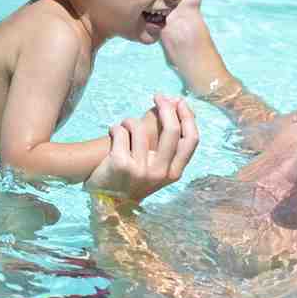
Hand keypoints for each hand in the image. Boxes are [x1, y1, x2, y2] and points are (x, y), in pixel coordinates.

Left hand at [84, 95, 198, 200]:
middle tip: (158, 96)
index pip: (191, 140)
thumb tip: (178, 101)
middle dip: (166, 108)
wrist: (105, 201)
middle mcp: (160, 173)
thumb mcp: (156, 164)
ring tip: (124, 125)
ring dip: (130, 120)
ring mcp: (140, 170)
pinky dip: (115, 128)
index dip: (187, 117)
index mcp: (173, 173)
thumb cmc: (133, 177)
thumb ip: (167, 137)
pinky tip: (113, 133)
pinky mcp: (120, 164)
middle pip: (172, 131)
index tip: (179, 102)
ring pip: (140, 127)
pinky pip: (121, 131)